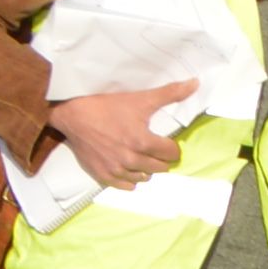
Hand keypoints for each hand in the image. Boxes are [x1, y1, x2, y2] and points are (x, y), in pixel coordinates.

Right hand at [44, 78, 199, 180]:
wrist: (72, 115)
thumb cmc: (106, 106)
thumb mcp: (140, 99)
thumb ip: (170, 93)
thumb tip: (195, 83)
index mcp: (142, 141)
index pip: (172, 154)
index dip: (172, 147)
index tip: (166, 141)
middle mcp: (130, 159)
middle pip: (160, 167)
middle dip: (161, 157)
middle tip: (154, 148)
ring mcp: (115, 169)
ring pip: (144, 177)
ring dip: (147, 169)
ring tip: (142, 156)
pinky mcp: (102, 175)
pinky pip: (126, 185)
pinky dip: (131, 178)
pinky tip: (130, 168)